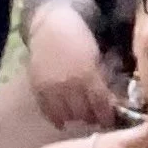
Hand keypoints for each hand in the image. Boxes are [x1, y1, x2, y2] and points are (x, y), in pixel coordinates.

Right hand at [27, 0, 122, 130]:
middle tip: (96, 118)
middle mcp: (69, 85)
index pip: (101, 104)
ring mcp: (51, 89)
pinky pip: (48, 112)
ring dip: (75, 118)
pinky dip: (57, 119)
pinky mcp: (37, 89)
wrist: (51, 27)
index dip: (107, 116)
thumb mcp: (96, 57)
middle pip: (83, 114)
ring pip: (66, 116)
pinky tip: (63, 119)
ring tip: (80, 116)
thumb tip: (111, 101)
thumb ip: (101, 79)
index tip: (110, 120)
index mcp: (88, 75)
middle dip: (92, 117)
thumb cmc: (79, 39)